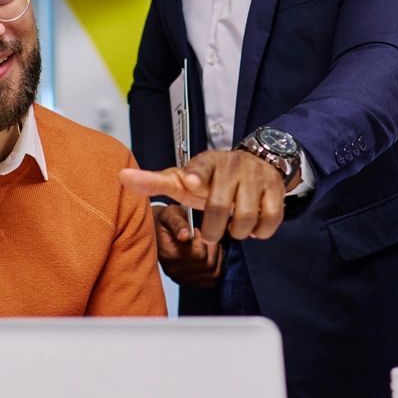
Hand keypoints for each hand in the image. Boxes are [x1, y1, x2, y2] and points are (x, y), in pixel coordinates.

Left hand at [120, 148, 289, 244]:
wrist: (255, 164)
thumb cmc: (210, 179)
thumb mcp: (182, 179)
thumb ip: (154, 181)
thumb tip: (121, 177)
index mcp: (205, 163)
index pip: (199, 167)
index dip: (194, 176)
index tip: (188, 182)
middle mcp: (231, 166)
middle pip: (219, 207)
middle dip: (213, 229)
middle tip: (210, 234)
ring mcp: (255, 176)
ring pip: (245, 217)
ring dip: (237, 232)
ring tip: (233, 227)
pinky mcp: (276, 188)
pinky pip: (270, 219)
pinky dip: (261, 231)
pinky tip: (254, 226)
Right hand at [147, 202, 222, 288]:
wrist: (157, 229)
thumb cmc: (167, 220)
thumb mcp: (170, 215)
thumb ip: (178, 223)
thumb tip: (184, 236)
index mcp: (168, 254)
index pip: (199, 255)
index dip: (205, 240)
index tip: (197, 230)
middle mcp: (173, 271)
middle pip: (208, 265)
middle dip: (214, 248)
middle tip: (207, 236)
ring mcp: (180, 279)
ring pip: (212, 275)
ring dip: (217, 258)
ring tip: (209, 245)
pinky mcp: (187, 282)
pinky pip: (210, 281)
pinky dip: (216, 268)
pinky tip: (211, 255)